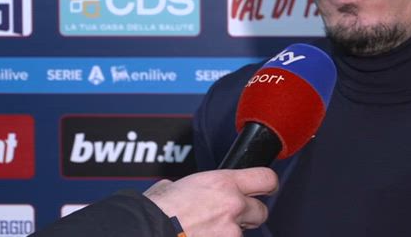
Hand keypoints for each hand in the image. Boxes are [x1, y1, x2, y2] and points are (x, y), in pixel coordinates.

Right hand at [143, 168, 277, 236]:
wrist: (143, 232)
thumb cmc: (152, 213)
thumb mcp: (170, 188)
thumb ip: (188, 188)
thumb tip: (179, 190)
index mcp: (222, 183)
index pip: (265, 178)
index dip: (267, 184)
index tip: (266, 188)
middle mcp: (232, 206)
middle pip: (260, 211)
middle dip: (247, 216)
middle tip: (227, 219)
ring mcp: (230, 233)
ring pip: (240, 235)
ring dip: (227, 235)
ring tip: (201, 232)